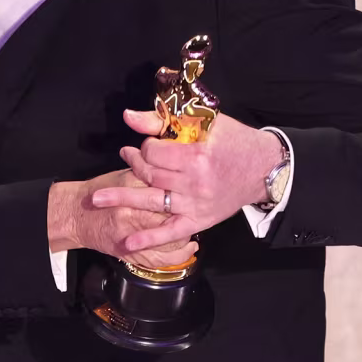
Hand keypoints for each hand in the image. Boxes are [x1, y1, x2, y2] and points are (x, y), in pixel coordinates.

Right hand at [49, 170, 197, 269]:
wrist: (76, 215)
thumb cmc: (99, 192)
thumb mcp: (125, 175)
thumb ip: (150, 174)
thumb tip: (177, 170)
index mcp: (130, 189)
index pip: (165, 189)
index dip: (183, 188)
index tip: (192, 185)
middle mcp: (132, 213)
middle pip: (172, 215)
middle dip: (188, 211)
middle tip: (198, 206)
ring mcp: (131, 236)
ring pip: (171, 239)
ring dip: (186, 234)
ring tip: (195, 228)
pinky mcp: (131, 253)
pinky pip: (162, 258)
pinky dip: (180, 254)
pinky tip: (189, 248)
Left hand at [89, 109, 284, 251]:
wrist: (265, 168)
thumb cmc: (234, 140)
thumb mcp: (203, 122)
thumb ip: (162, 120)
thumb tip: (128, 117)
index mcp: (197, 156)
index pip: (154, 153)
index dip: (146, 146)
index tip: (148, 144)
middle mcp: (196, 183)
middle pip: (150, 175)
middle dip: (133, 164)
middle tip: (126, 156)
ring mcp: (197, 205)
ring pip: (152, 202)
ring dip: (122, 200)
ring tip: (96, 199)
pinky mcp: (201, 221)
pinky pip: (171, 232)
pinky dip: (149, 240)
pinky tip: (128, 243)